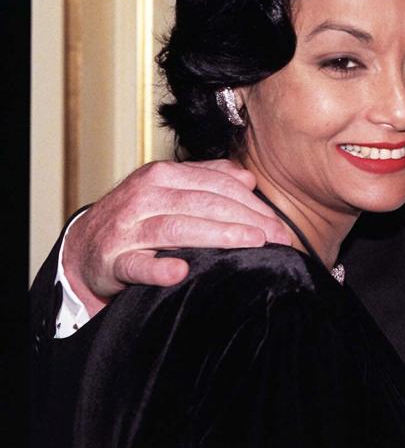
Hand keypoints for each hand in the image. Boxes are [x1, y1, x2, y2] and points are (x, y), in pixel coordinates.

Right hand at [62, 159, 290, 314]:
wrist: (83, 247)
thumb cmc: (137, 217)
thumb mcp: (169, 189)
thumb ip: (208, 179)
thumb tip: (247, 177)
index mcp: (163, 176)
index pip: (217, 185)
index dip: (252, 204)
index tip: (279, 224)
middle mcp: (145, 196)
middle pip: (204, 204)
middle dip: (247, 220)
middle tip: (278, 238)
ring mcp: (127, 228)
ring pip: (178, 227)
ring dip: (219, 235)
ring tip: (252, 243)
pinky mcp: (112, 259)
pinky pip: (137, 264)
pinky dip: (158, 268)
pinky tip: (181, 271)